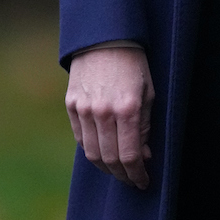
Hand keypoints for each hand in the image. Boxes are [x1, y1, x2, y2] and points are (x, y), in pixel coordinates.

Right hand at [65, 47, 154, 188]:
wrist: (105, 37)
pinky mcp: (71, 105)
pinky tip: (103, 151)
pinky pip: (81, 138)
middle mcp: (103, 112)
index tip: (144, 182)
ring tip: (118, 170)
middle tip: (132, 180)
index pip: (130, 156)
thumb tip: (143, 155)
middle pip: (110, 160)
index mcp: (127, 108)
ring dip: (106, 168)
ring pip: (92, 153)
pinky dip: (92, 150)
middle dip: (123, 176)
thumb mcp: (148, 92)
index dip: (137, 175)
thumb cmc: (134, 64)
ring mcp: (84, 109)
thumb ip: (144, 126)